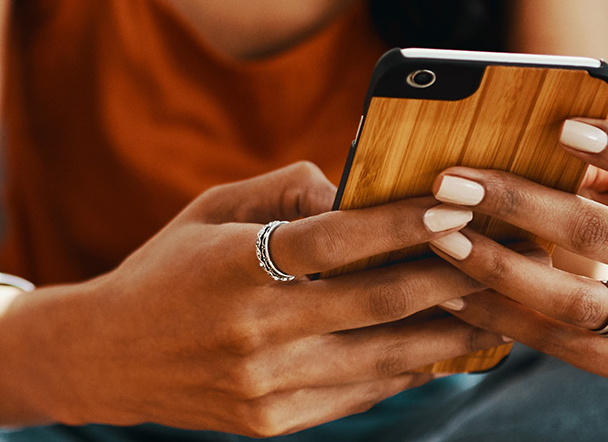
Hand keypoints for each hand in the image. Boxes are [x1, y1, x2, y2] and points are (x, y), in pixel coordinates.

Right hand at [0, 162, 505, 436]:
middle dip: (450, 274)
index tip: (459, 203)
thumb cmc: (166, 271)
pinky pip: (361, 391)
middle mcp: (254, 329)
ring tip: (496, 306)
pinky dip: (408, 367)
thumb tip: (355, 188)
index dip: (404, 221)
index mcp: (235, 266)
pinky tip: (443, 345)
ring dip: (449, 330)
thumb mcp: (210, 211)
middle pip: (377, 301)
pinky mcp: (274, 421)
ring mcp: (266, 384)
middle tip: (502, 253)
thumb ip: (283, 192)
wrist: (105, 359)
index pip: (337, 239)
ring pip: (384, 356)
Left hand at [426, 119, 607, 383]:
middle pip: (598, 233)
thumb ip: (598, 171)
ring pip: (572, 299)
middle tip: (451, 185)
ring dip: (497, 269)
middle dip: (516, 205)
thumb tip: (520, 143)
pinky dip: (499, 317)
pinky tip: (452, 293)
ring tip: (442, 242)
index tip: (563, 129)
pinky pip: (556, 341)